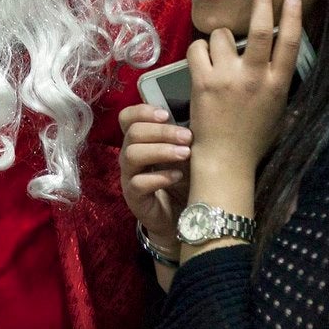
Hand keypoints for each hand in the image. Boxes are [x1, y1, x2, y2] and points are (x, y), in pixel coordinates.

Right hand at [118, 103, 190, 245]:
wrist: (186, 217)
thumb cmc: (186, 179)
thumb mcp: (187, 153)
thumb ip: (184, 135)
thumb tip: (200, 114)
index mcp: (140, 141)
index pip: (127, 118)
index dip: (142, 112)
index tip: (166, 114)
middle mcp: (130, 155)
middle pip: (133, 133)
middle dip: (161, 131)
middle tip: (188, 137)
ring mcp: (129, 177)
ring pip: (132, 155)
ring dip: (161, 151)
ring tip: (186, 154)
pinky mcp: (134, 197)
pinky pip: (139, 183)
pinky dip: (160, 177)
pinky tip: (177, 176)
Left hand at [188, 0, 302, 174]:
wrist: (225, 159)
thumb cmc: (254, 138)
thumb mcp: (280, 112)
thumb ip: (281, 85)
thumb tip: (285, 63)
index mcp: (278, 84)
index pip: (290, 43)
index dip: (292, 15)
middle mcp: (255, 77)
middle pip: (258, 29)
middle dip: (260, 2)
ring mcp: (227, 78)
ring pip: (220, 36)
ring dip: (217, 39)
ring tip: (218, 55)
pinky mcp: (203, 81)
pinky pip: (197, 48)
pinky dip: (198, 50)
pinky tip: (202, 61)